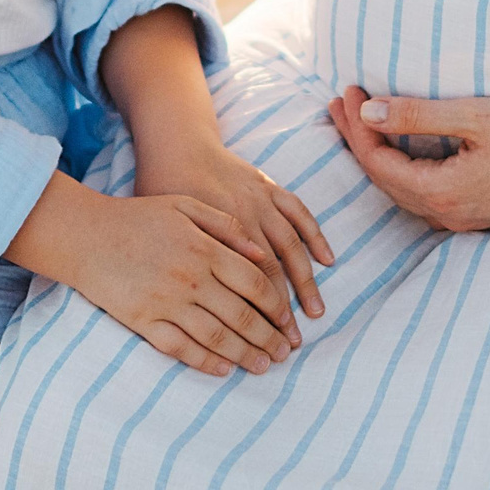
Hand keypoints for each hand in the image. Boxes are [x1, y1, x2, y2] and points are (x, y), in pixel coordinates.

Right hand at [7, 173, 297, 376]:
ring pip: (217, 337)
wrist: (85, 235)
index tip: (287, 320)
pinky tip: (223, 369)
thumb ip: (226, 226)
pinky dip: (205, 362)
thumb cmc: (138, 217)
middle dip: (268, 337)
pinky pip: (180, 348)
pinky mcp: (143, 321)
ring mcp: (167, 303)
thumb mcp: (186, 206)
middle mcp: (191, 279)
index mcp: (206, 249)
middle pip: (242, 316)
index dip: (277, 305)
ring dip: (245, 355)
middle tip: (284, 353)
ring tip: (263, 366)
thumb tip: (261, 252)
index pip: (255, 283)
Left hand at [136, 133, 334, 328]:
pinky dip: (315, 235)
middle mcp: (245, 219)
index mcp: (218, 234)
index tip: (265, 347)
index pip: (245, 287)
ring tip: (316, 312)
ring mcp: (261, 201)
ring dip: (306, 282)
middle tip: (291, 343)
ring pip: (291, 247)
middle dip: (284, 312)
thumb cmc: (161, 189)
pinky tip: (328, 259)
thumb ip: (184, 262)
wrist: (175, 142)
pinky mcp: (268, 186)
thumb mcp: (166, 227)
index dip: (258, 320)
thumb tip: (191, 303)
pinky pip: (298, 212)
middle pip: (271, 274)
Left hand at [326, 87, 489, 233]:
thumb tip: (369, 111)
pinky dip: (402, 166)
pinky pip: (423, 193)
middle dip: (358, 139)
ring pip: (402, 189)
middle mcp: (448, 214)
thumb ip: (419, 115)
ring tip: (360, 120)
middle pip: (384, 179)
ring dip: (378, 153)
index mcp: (443, 194)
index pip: (378, 163)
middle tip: (340, 102)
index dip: (355, 128)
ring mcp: (464, 218)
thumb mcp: (476, 116)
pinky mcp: (479, 211)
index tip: (345, 91)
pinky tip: (401, 146)